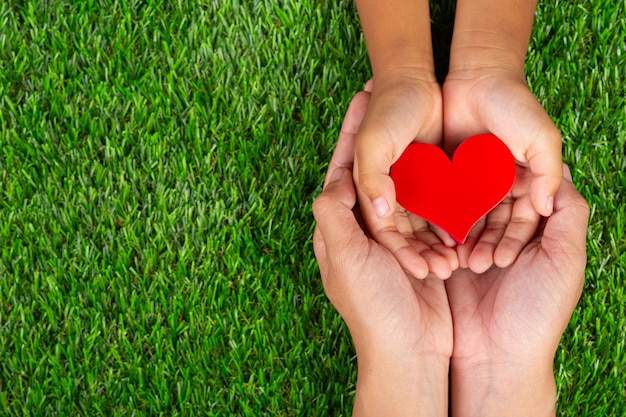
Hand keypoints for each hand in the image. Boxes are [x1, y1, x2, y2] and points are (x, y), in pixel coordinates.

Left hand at [313, 90, 451, 415]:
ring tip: (424, 121)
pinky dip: (437, 191)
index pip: (344, 168)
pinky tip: (447, 165)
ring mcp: (393, 237)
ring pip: (405, 186)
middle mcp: (364, 227)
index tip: (362, 96)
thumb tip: (336, 177)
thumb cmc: (372, 306)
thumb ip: (334, 213)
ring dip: (414, 158)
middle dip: (383, 135)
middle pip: (374, 170)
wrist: (409, 350)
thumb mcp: (344, 256)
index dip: (352, 131)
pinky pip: (429, 210)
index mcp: (340, 225)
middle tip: (392, 96)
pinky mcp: (419, 247)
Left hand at [442, 68, 562, 270]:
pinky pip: (442, 201)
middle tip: (472, 267)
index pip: (521, 223)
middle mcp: (496, 188)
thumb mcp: (542, 138)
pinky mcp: (445, 174)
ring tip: (451, 260)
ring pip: (465, 219)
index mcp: (523, 184)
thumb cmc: (515, 105)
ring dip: (460, 239)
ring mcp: (469, 183)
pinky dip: (439, 219)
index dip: (513, 242)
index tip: (502, 260)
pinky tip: (433, 238)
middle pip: (491, 226)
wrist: (477, 76)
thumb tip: (546, 208)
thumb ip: (548, 173)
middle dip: (483, 247)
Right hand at [445, 164, 588, 415]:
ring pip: (469, 211)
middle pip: (495, 196)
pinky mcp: (451, 254)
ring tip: (477, 265)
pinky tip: (454, 258)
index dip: (519, 187)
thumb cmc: (537, 311)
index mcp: (541, 230)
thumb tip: (559, 170)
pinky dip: (449, 240)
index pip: (530, 188)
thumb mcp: (566, 259)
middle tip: (493, 245)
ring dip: (471, 231)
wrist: (495, 357)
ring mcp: (477, 241)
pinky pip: (445, 230)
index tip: (506, 193)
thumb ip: (570, 211)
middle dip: (492, 215)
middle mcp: (509, 232)